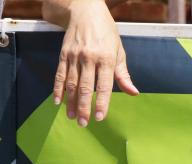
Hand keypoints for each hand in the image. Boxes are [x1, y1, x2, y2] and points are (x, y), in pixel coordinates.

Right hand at [52, 0, 137, 125]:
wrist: (85, 10)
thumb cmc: (106, 33)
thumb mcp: (119, 50)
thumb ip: (123, 74)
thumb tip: (133, 92)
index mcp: (106, 58)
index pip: (104, 86)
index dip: (101, 103)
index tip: (99, 118)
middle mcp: (89, 58)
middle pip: (85, 88)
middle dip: (84, 107)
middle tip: (83, 124)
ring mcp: (75, 56)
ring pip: (71, 83)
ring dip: (71, 102)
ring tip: (72, 117)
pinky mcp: (64, 54)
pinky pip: (60, 74)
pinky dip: (58, 89)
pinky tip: (58, 101)